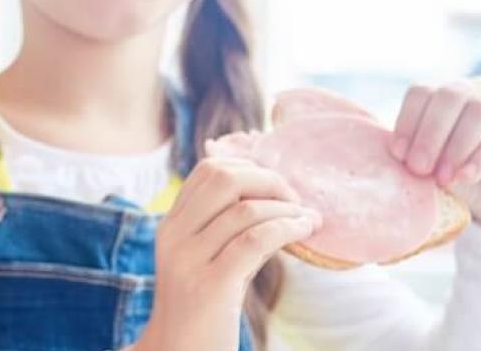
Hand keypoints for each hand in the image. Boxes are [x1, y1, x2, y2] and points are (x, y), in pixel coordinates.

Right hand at [140, 157, 320, 349]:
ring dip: (288, 209)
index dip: (250, 169)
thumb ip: (228, 229)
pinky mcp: (211, 285)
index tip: (277, 189)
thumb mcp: (208, 260)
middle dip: (269, 181)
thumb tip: (276, 198)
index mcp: (171, 225)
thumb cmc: (202, 310)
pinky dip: (287, 229)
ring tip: (309, 220)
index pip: (208, 170)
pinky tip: (303, 232)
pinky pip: (255, 240)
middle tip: (295, 200)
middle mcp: (174, 236)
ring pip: (245, 210)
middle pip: (224, 178)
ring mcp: (189, 260)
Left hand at [391, 78, 480, 235]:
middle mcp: (476, 91)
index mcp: (446, 94)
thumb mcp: (433, 168)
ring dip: (456, 145)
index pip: (422, 91)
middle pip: (450, 95)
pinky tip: (465, 177)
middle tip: (418, 168)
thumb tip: (396, 155)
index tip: (398, 154)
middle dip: (430, 133)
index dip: (408, 119)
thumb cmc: (460, 179)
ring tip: (443, 178)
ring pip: (479, 110)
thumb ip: (419, 156)